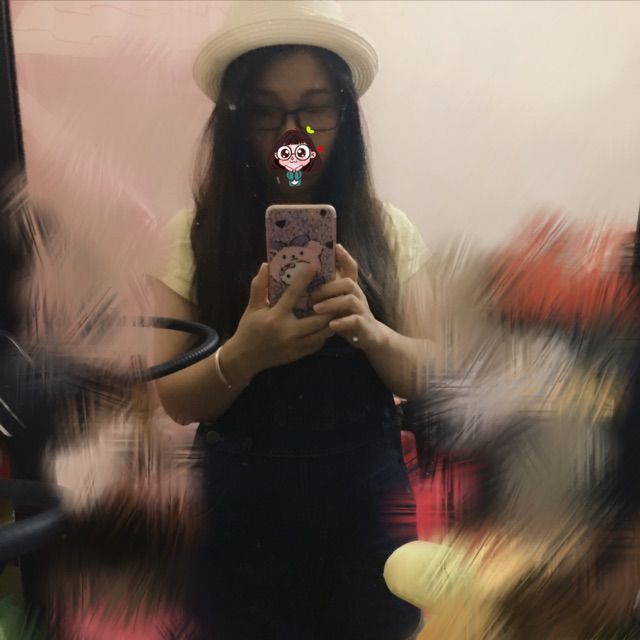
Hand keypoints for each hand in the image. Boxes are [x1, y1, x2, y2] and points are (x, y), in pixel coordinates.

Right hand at [220, 262, 334, 383]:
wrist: (245, 358)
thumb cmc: (248, 329)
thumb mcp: (252, 307)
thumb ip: (258, 286)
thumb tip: (265, 265)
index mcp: (276, 316)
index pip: (294, 294)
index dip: (305, 278)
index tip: (316, 265)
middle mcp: (288, 331)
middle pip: (317, 318)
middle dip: (330, 306)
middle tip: (337, 293)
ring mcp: (296, 345)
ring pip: (322, 333)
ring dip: (331, 320)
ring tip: (337, 308)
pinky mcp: (299, 354)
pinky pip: (318, 343)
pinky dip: (325, 333)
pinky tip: (328, 324)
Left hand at [310, 244, 385, 350]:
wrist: (369, 335)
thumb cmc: (346, 315)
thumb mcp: (337, 301)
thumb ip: (326, 291)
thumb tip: (300, 279)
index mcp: (350, 288)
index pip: (350, 268)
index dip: (345, 256)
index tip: (336, 247)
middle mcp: (358, 295)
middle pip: (348, 282)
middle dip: (328, 287)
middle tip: (310, 294)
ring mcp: (362, 310)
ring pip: (350, 300)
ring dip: (332, 303)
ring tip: (316, 309)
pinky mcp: (363, 325)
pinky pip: (355, 321)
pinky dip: (342, 322)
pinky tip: (331, 325)